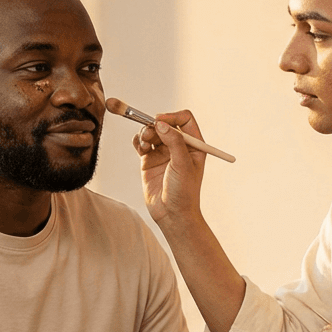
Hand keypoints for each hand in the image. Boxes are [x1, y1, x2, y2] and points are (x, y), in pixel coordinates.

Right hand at [132, 111, 206, 225]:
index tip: (159, 121)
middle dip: (154, 125)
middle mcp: (179, 146)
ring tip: (144, 144)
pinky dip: (138, 141)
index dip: (172, 117)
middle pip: (165, 123)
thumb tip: (161, 123)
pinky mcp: (149, 160)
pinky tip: (140, 147)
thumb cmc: (184, 193)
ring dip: (145, 133)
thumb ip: (174, 142)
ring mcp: (163, 153)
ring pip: (152, 132)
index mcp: (194, 145)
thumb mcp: (183, 165)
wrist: (172, 214)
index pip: (184, 119)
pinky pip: (142, 143)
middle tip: (148, 133)